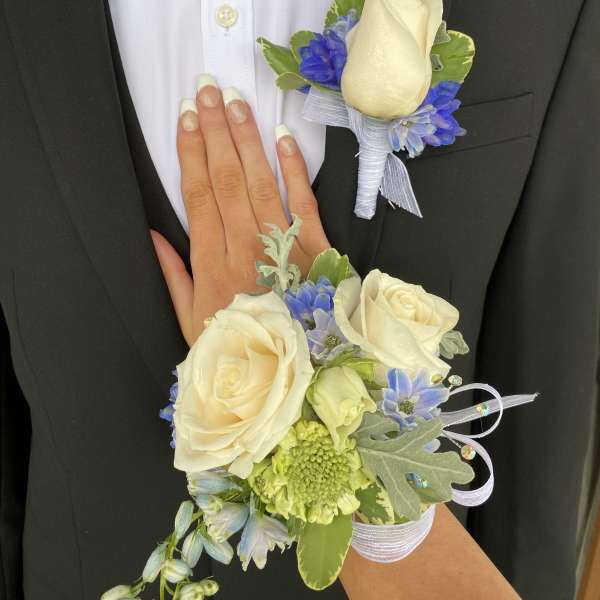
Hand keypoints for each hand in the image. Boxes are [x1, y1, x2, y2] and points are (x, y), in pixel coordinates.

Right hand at [151, 77, 329, 345]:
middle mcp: (247, 244)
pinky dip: (294, 167)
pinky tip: (283, 138)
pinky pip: (304, 198)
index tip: (187, 118)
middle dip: (216, 129)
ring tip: (236, 102)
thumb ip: (174, 276)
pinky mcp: (316, 245)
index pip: (198, 194)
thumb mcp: (194, 321)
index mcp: (213, 262)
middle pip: (227, 176)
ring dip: (247, 138)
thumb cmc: (240, 344)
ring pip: (261, 179)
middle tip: (208, 90)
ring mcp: (284, 242)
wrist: (298, 368)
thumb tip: (153, 237)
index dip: (191, 152)